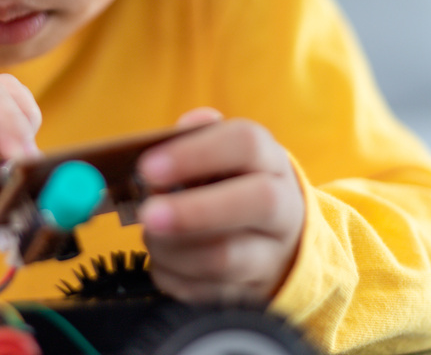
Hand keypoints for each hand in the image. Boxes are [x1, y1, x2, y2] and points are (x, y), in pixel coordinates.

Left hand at [137, 109, 304, 303]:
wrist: (276, 238)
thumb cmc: (234, 186)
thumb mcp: (223, 155)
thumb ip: (196, 139)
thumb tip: (175, 135)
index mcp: (270, 162)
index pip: (245, 144)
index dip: (196, 154)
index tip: (149, 167)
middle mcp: (283, 207)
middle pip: (257, 202)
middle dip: (193, 211)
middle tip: (147, 214)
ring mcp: (272, 255)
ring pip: (226, 258)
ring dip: (173, 249)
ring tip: (150, 234)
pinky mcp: (253, 294)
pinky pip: (206, 292)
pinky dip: (173, 276)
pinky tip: (164, 259)